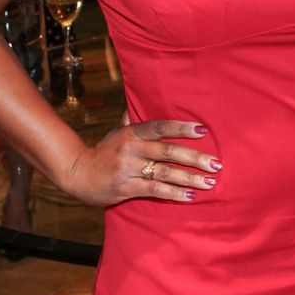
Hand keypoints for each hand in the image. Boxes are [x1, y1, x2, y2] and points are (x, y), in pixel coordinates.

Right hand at [64, 119, 220, 206]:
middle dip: (195, 158)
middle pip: (168, 152)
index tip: (203, 130)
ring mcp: (128, 169)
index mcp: (131, 132)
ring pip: (164, 173)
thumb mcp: (117, 131)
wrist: (77, 173)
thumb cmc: (104, 151)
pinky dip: (174, 194)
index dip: (181, 128)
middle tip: (216, 164)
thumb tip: (144, 98)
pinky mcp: (125, 188)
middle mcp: (131, 149)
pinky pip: (154, 191)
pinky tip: (190, 196)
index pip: (160, 127)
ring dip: (190, 178)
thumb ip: (134, 119)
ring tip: (209, 182)